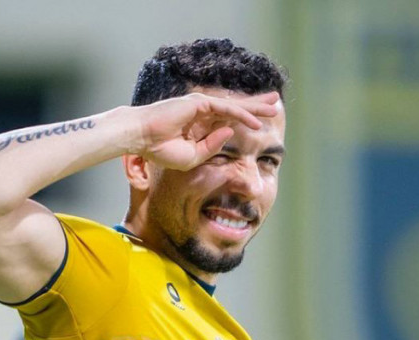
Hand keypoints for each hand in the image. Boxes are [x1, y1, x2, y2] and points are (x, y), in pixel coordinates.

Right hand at [130, 91, 279, 169]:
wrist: (141, 139)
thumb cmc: (160, 150)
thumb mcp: (193, 156)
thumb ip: (211, 146)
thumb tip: (229, 133)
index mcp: (201, 125)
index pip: (229, 119)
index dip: (246, 119)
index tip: (262, 123)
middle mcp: (203, 112)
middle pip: (237, 108)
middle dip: (257, 107)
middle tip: (276, 105)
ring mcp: (202, 106)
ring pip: (235, 106)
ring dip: (256, 108)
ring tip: (276, 109)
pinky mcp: (200, 105)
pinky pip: (226, 111)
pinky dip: (242, 116)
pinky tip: (258, 124)